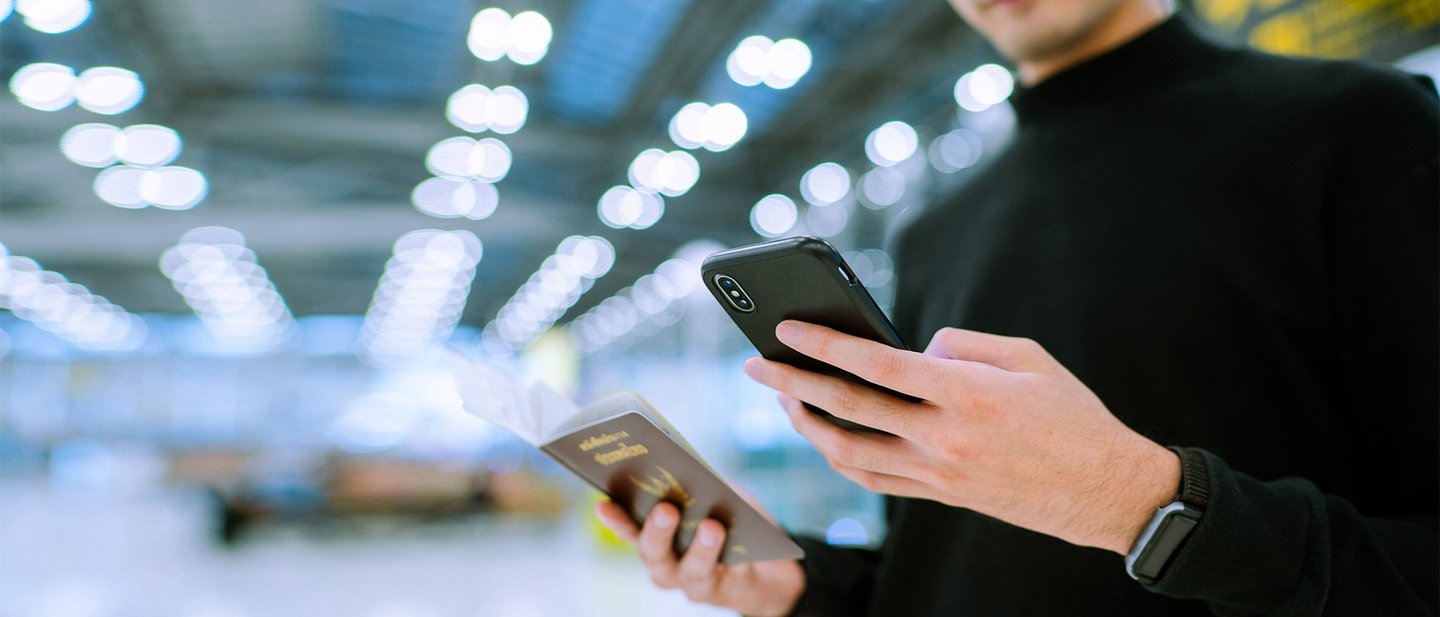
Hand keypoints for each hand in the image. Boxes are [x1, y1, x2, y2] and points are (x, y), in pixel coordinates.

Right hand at [595, 500, 804, 616]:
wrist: (768, 567)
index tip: (603, 504)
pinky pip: (732, 576)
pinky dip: (739, 558)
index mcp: (656, 539)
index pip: (630, 529)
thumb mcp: (718, 496)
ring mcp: (695, 583)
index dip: (616, 520)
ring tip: (712, 527)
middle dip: (657, 531)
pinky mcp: (728, 592)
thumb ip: (701, 485)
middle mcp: (668, 566)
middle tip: (665, 509)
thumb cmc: (731, 523)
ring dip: (701, 549)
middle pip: (654, 554)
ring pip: (692, 571)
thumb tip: (693, 470)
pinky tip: (745, 545)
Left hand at [743, 321, 1180, 554]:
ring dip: (806, 425)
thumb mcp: (1028, 357)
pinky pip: (874, 480)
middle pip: (848, 409)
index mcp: (966, 394)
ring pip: (850, 452)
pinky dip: (840, 458)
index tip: (787, 329)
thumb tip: (917, 349)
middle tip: (753, 364)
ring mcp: (939, 474)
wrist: (1106, 489)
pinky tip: (824, 437)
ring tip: (783, 400)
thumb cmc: (1072, 414)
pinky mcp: (941, 496)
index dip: (824, 346)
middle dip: (791, 384)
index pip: (876, 366)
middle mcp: (944, 438)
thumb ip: (964, 344)